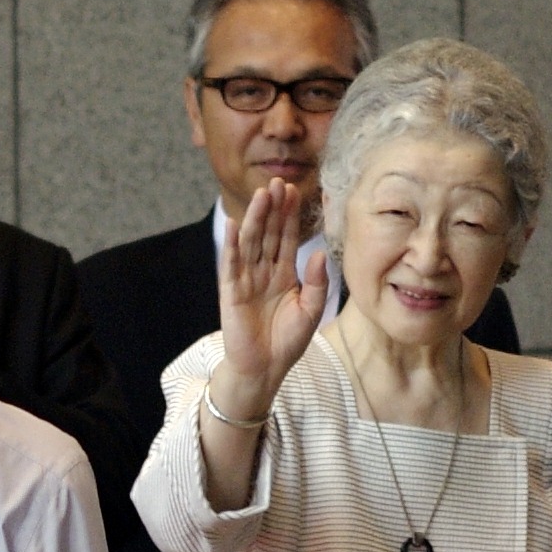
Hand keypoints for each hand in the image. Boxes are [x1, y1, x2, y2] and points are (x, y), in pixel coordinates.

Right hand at [217, 179, 328, 396]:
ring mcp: (245, 281)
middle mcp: (263, 272)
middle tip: (278, 181)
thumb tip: (321, 252)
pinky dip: (232, 245)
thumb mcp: (311, 310)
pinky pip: (231, 265)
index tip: (294, 190)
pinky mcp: (231, 293)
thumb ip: (318, 282)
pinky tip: (234, 223)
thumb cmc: (287, 343)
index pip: (286, 238)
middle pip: (267, 233)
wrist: (265, 369)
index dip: (289, 215)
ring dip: (254, 218)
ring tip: (261, 195)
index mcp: (283, 274)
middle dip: (272, 208)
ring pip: (250, 243)